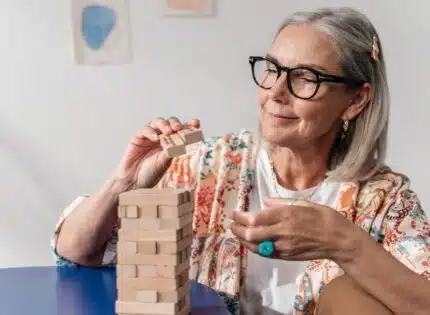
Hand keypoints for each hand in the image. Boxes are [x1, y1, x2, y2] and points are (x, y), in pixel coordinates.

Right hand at [111, 117, 199, 191]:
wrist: (134, 181)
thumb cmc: (150, 173)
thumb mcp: (164, 163)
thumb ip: (172, 151)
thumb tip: (182, 143)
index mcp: (172, 143)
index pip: (182, 131)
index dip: (189, 125)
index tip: (196, 123)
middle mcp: (162, 137)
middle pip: (170, 123)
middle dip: (175, 123)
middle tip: (178, 128)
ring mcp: (150, 136)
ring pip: (158, 122)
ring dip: (164, 124)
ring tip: (168, 131)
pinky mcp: (138, 137)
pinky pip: (145, 129)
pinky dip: (151, 131)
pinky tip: (156, 137)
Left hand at [230, 198, 357, 261]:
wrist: (339, 239)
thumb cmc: (323, 216)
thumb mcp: (303, 203)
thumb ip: (281, 203)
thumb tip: (265, 201)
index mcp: (286, 214)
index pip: (255, 218)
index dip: (241, 217)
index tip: (234, 213)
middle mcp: (282, 231)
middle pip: (251, 233)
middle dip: (237, 229)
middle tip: (231, 225)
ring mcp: (284, 246)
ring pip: (256, 246)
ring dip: (243, 240)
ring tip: (237, 234)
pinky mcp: (287, 256)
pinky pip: (266, 254)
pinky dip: (255, 249)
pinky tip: (250, 244)